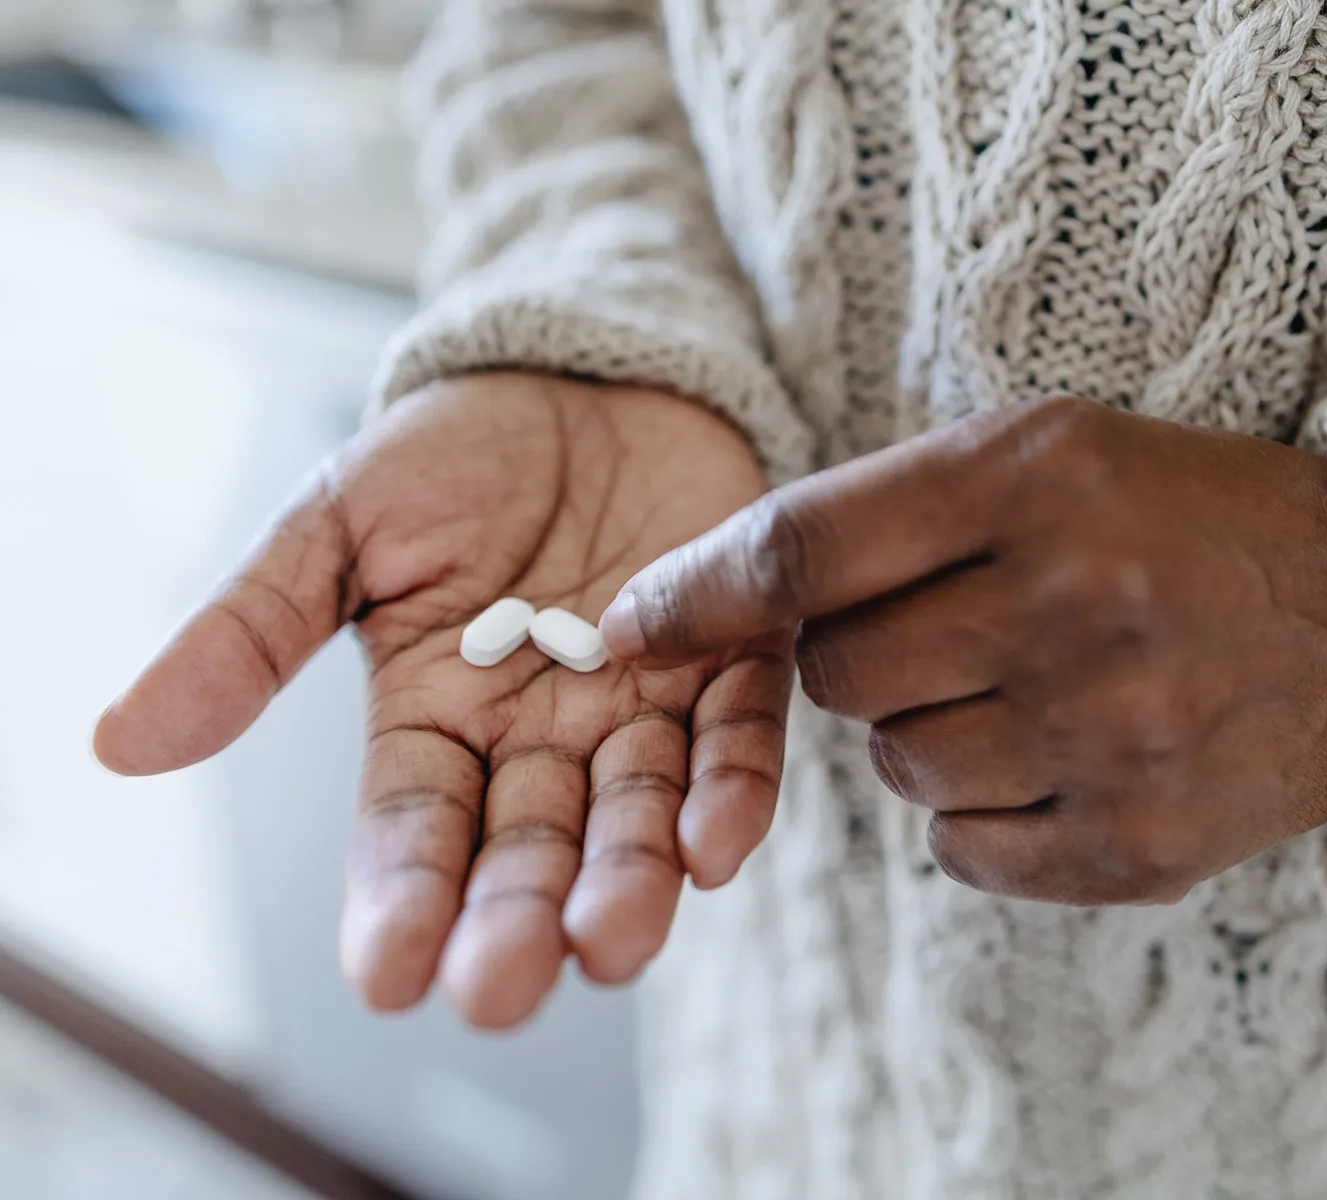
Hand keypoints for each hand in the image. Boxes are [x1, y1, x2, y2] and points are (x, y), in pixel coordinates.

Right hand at [92, 374, 788, 1026]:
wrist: (585, 370)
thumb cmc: (455, 450)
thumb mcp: (337, 526)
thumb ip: (250, 630)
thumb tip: (120, 741)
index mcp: (437, 718)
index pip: (413, 830)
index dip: (399, 902)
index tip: (388, 976)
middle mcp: (543, 737)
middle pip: (529, 849)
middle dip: (517, 920)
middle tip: (503, 988)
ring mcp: (643, 705)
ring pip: (637, 816)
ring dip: (630, 881)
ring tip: (614, 940)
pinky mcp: (734, 656)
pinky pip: (739, 737)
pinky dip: (733, 790)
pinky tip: (716, 846)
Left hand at [597, 396, 1326, 904]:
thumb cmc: (1178, 517)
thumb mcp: (1050, 453)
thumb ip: (890, 510)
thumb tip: (711, 599)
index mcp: (1036, 480)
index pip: (802, 551)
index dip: (693, 594)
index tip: (626, 626)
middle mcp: (1072, 606)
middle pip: (837, 675)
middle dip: (858, 658)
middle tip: (951, 627)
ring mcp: (1109, 735)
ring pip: (897, 768)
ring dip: (926, 734)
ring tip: (1028, 686)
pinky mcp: (1136, 842)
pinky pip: (962, 850)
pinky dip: (979, 810)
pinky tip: (1060, 753)